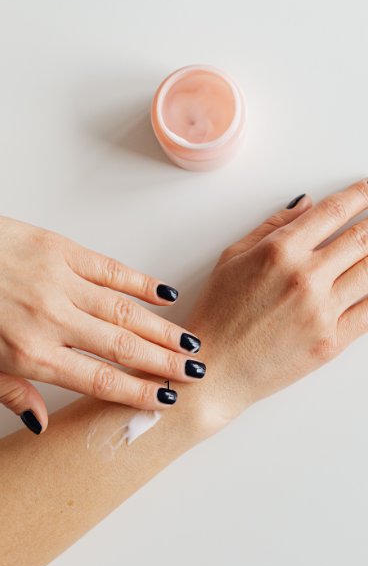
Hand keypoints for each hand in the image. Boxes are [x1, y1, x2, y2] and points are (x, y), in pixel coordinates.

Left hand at [0, 207, 204, 432]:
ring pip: (124, 311)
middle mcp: (50, 319)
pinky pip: (110, 269)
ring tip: (190, 343)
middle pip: (122, 348)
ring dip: (162, 329)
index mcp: (29, 354)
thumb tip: (40, 423)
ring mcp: (58, 280)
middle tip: (195, 372)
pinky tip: (163, 296)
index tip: (166, 398)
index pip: (99, 380)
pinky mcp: (57, 248)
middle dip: (165, 363)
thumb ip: (8, 392)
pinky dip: (140, 283)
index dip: (139, 392)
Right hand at [186, 180, 367, 435]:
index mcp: (280, 252)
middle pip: (363, 237)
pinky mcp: (332, 341)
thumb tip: (305, 206)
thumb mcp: (231, 259)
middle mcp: (306, 278)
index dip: (361, 195)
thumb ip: (271, 228)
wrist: (214, 370)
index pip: (335, 212)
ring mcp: (322, 311)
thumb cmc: (217, 317)